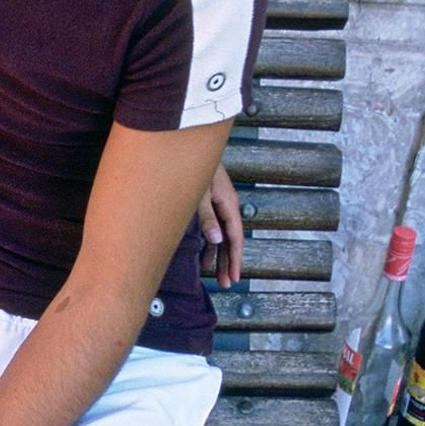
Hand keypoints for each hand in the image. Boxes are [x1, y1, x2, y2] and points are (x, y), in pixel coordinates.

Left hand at [199, 163, 243, 288]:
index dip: (234, 259)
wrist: (189, 142)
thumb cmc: (193, 164)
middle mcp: (226, 205)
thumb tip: (217, 240)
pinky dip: (209, 244)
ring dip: (218, 256)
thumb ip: (207, 216)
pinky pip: (213, 228)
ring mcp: (218, 204)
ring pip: (221, 235)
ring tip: (215, 276)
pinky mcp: (208, 202)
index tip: (233, 276)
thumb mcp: (200, 192)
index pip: (235, 237)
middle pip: (230, 239)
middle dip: (227, 263)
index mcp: (228, 203)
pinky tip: (203, 258)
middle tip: (226, 283)